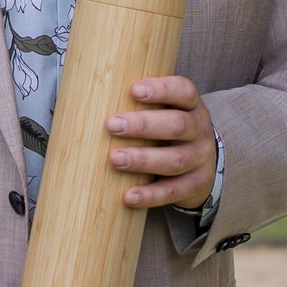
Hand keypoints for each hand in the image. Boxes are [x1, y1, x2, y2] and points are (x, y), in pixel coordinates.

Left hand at [107, 75, 215, 209]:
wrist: (202, 166)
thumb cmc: (169, 131)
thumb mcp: (166, 112)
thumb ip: (139, 104)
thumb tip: (85, 97)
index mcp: (191, 106)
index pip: (184, 91)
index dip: (161, 90)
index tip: (134, 90)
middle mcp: (200, 131)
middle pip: (178, 125)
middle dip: (144, 125)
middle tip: (112, 125)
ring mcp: (200, 160)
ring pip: (174, 160)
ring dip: (143, 160)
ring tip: (114, 159)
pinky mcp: (195, 186)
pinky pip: (173, 192)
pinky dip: (150, 195)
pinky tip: (128, 196)